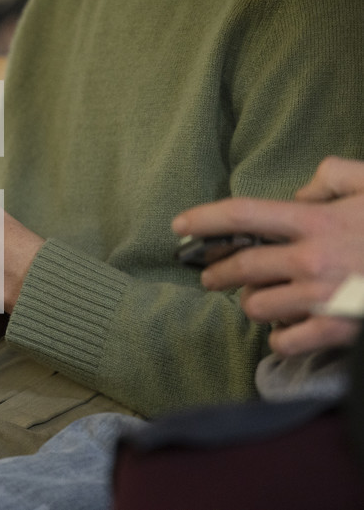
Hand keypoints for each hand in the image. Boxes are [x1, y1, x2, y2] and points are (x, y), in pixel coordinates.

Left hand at [172, 157, 363, 355]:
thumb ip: (331, 176)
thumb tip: (298, 194)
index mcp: (316, 221)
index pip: (243, 215)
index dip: (204, 218)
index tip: (179, 225)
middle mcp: (311, 259)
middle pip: (241, 267)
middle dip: (216, 272)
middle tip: (210, 275)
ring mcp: (323, 297)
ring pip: (256, 306)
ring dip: (251, 303)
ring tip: (258, 299)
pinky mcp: (337, 330)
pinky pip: (285, 340)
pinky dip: (279, 337)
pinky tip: (285, 329)